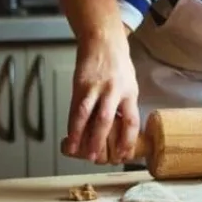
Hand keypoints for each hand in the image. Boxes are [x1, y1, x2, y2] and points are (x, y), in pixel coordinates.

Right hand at [63, 32, 139, 164]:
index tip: (123, 155)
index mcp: (130, 93)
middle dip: (100, 141)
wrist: (103, 42)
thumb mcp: (129, 85)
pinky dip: (71, 124)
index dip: (128, 140)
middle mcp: (114, 91)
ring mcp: (95, 88)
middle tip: (96, 158)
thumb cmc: (118, 66)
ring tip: (77, 152)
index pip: (131, 120)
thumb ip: (124, 107)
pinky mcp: (80, 85)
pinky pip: (75, 108)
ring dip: (80, 135)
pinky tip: (69, 136)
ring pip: (86, 114)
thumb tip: (120, 134)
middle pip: (107, 119)